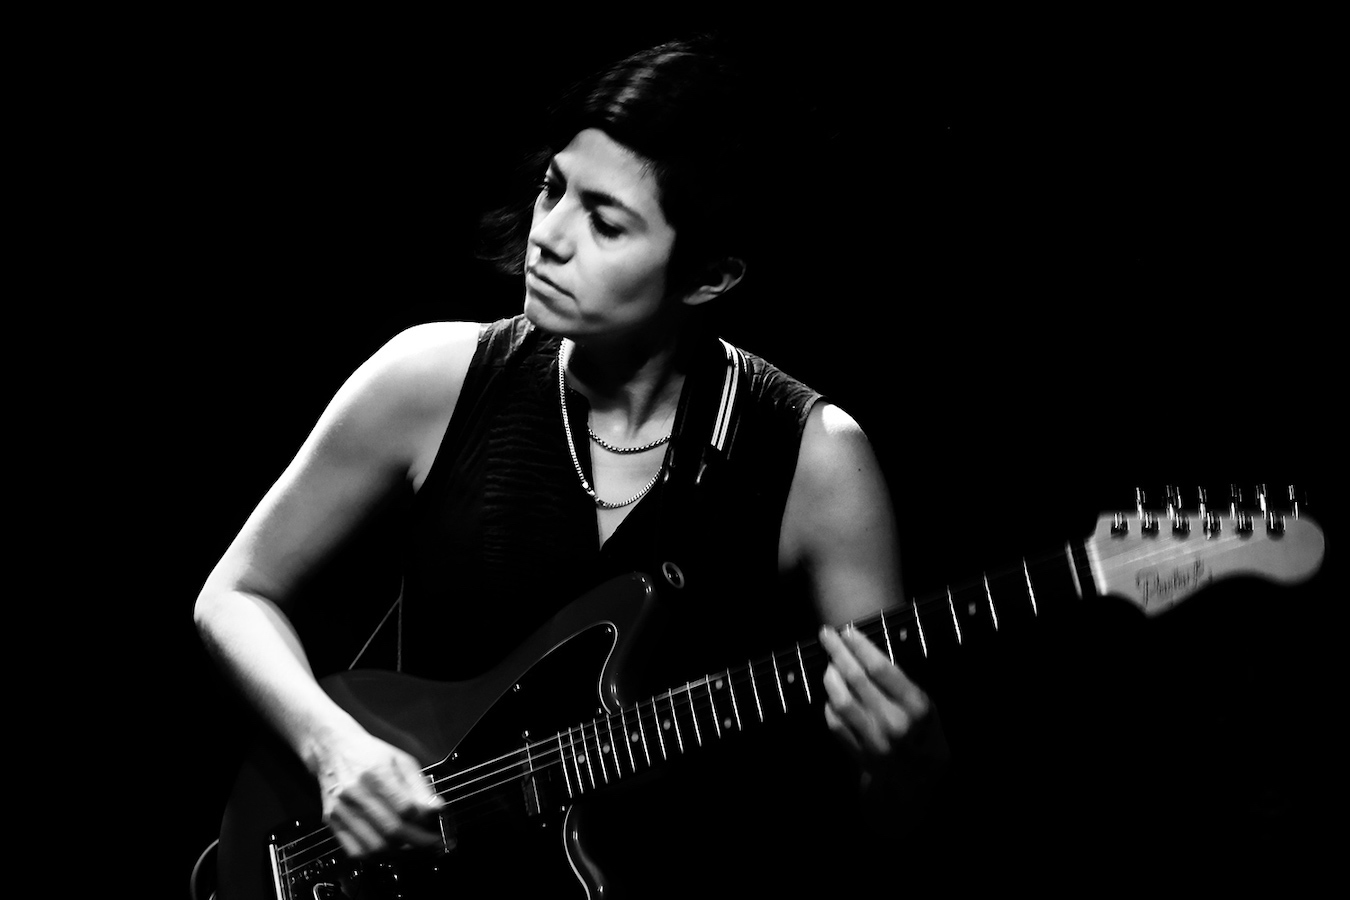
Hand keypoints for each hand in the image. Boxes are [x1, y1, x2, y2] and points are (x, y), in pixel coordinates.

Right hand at [313, 731, 446, 857]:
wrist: (332, 749)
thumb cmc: (369, 754)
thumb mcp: (402, 761)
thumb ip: (420, 787)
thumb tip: (437, 809)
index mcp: (377, 772)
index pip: (406, 808)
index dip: (424, 822)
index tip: (435, 827)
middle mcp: (356, 792)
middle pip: (391, 830)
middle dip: (418, 843)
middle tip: (431, 845)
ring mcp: (342, 809)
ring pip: (374, 846)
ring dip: (399, 854)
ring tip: (414, 849)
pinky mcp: (332, 821)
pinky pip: (355, 851)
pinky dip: (376, 857)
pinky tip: (389, 851)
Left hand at [818, 624, 940, 770]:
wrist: (919, 779)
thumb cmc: (925, 733)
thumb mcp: (927, 705)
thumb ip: (900, 683)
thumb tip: (865, 651)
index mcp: (916, 707)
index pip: (881, 669)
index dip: (860, 646)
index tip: (848, 631)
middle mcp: (894, 723)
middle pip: (857, 679)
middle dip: (838, 652)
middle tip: (826, 635)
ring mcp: (874, 740)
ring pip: (841, 701)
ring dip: (830, 677)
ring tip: (829, 664)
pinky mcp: (858, 754)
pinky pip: (834, 723)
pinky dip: (829, 704)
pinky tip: (832, 694)